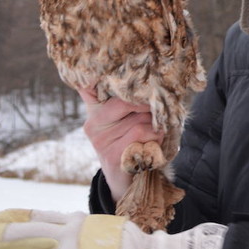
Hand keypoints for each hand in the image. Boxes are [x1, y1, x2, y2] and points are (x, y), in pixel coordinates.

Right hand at [78, 87, 163, 201]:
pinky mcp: (112, 155)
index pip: (89, 86)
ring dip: (155, 125)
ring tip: (157, 130)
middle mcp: (92, 124)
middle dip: (148, 106)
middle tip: (158, 111)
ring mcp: (100, 141)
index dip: (99, 77)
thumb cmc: (129, 142)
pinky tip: (155, 142)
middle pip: (127, 102)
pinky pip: (141, 136)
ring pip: (139, 120)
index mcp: (93, 109)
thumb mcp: (123, 118)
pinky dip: (155, 136)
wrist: (126, 180)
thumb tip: (144, 77)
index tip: (116, 67)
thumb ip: (124, 99)